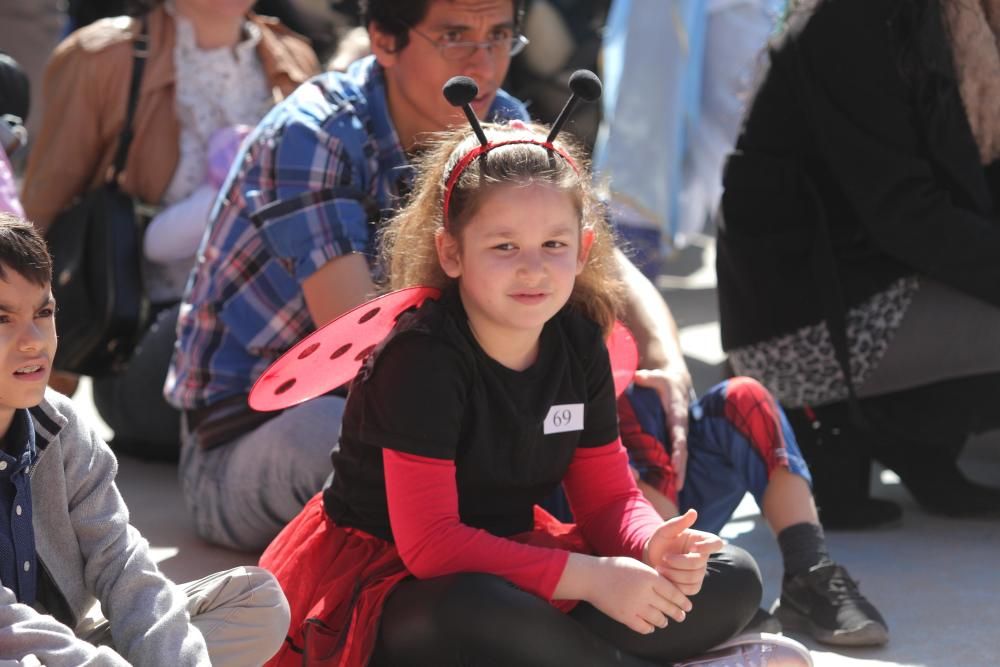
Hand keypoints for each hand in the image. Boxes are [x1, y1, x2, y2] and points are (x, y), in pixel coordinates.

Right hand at [586, 556, 692, 634]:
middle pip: (668, 607)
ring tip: (664, 621)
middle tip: (681, 616)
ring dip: (663, 621)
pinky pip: (644, 628)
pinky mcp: (625, 617)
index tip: (688, 606)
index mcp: (649, 577)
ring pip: (658, 619)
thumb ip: (654, 577)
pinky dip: (649, 628)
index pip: (673, 593)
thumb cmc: (615, 568)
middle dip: (677, 613)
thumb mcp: (638, 566)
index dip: (683, 601)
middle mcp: (645, 592)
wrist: (592, 577)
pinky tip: (650, 626)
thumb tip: (669, 589)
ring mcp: (635, 606)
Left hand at [633, 366, 692, 489]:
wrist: (677, 384)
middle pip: (682, 452)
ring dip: (679, 473)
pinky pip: (674, 454)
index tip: (676, 466)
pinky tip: (669, 483)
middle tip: (678, 486)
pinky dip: (674, 468)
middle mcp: (680, 429)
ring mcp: (678, 434)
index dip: (678, 452)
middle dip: (681, 469)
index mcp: (678, 417)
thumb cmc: (666, 382)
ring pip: (680, 456)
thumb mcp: (658, 377)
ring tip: (676, 491)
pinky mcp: (673, 438)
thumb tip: (638, 376)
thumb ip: (648, 378)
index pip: (679, 438)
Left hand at [644, 509, 722, 595]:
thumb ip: (678, 522)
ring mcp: (699, 572)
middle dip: (679, 562)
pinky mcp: (693, 585)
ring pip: (693, 578)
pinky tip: (665, 578)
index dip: (707, 547)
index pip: (716, 543)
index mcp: (701, 540)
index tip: (692, 547)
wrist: (652, 559)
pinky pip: (690, 589)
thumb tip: (693, 512)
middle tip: (663, 558)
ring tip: (660, 568)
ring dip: (674, 574)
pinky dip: (676, 585)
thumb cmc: (660, 541)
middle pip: (699, 563)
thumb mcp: (665, 530)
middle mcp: (703, 557)